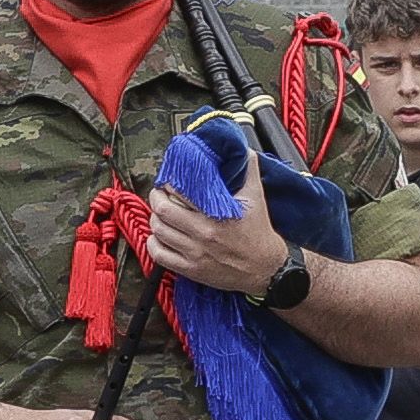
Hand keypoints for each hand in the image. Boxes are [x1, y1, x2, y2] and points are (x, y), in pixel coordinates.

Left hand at [143, 183, 288, 298]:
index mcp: (217, 214)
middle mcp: (203, 234)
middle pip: (162, 211)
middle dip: (156, 198)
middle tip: (159, 194)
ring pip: (158, 232)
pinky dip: (154, 244)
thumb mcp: (256, 197)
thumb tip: (243, 150)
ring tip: (160, 214)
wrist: (265, 268)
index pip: (179, 192)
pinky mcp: (191, 269)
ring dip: (155, 220)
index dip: (169, 183)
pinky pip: (159, 255)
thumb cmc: (259, 233)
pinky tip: (160, 237)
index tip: (170, 180)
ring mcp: (195, 253)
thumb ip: (249, 170)